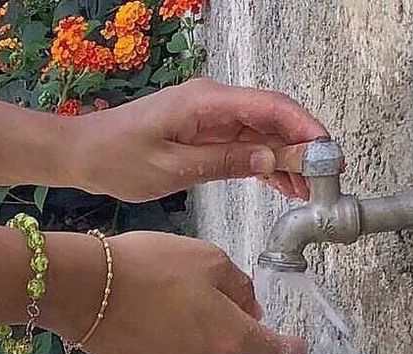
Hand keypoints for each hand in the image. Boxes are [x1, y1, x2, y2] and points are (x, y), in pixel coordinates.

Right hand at [46, 231, 306, 353]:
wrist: (86, 291)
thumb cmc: (151, 267)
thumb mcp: (208, 259)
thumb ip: (240, 287)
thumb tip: (250, 310)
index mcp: (230, 337)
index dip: (290, 350)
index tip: (299, 345)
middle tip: (259, 334)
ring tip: (218, 327)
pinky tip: (185, 331)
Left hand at [71, 78, 327, 202]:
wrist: (86, 154)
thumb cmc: (120, 158)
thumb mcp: (173, 167)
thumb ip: (224, 161)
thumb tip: (270, 159)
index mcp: (206, 103)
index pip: (268, 107)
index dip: (303, 128)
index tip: (326, 151)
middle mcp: (213, 104)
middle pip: (271, 119)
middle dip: (301, 147)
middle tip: (324, 178)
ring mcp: (210, 118)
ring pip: (262, 135)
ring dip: (285, 160)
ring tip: (306, 191)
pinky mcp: (205, 134)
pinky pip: (244, 145)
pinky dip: (263, 164)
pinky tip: (281, 185)